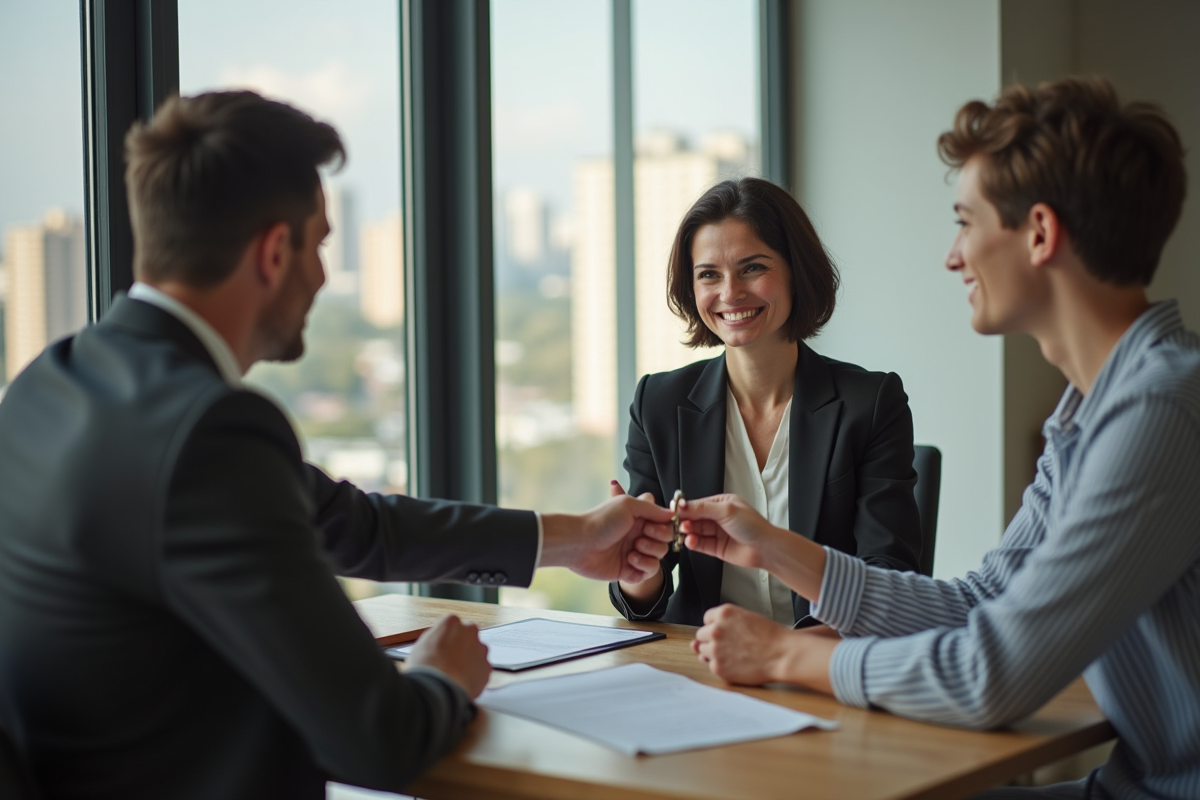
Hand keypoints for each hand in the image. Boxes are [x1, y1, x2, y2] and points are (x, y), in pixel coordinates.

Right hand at [406, 615, 490, 698]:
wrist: (437, 688)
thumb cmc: (425, 667)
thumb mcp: (422, 644)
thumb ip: (436, 637)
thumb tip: (439, 640)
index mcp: (452, 622)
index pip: (452, 624)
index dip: (447, 638)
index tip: (443, 646)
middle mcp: (470, 631)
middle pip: (468, 635)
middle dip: (462, 645)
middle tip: (451, 659)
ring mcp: (481, 649)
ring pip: (477, 652)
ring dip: (470, 660)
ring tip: (455, 674)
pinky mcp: (487, 667)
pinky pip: (481, 669)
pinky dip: (474, 674)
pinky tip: (462, 682)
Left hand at [610, 479, 667, 603]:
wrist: (579, 543)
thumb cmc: (601, 521)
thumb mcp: (628, 505)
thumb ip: (652, 509)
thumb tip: (672, 514)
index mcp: (639, 518)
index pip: (665, 522)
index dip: (665, 526)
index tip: (652, 525)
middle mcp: (638, 534)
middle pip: (665, 540)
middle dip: (657, 539)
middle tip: (640, 537)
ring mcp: (634, 552)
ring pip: (660, 556)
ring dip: (650, 552)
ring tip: (632, 549)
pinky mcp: (630, 570)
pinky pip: (650, 571)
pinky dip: (644, 566)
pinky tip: (630, 561)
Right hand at [675, 494, 778, 569]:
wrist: (765, 548)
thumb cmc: (752, 525)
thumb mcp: (726, 510)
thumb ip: (702, 508)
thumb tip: (683, 505)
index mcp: (721, 503)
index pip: (697, 504)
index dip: (685, 508)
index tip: (673, 511)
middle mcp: (717, 517)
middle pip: (694, 518)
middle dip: (684, 521)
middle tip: (676, 524)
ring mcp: (716, 533)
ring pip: (695, 531)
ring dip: (687, 532)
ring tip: (684, 533)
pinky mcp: (716, 548)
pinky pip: (699, 544)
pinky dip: (692, 543)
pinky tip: (690, 541)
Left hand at [693, 605, 836, 692]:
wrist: (783, 654)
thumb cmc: (770, 636)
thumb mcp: (745, 618)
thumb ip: (722, 624)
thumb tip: (694, 642)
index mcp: (723, 613)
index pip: (707, 619)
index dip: (719, 627)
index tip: (729, 633)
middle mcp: (715, 630)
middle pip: (701, 635)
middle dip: (713, 640)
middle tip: (733, 646)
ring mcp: (715, 649)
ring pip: (703, 651)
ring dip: (715, 653)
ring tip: (736, 654)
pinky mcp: (718, 667)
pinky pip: (710, 665)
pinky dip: (721, 666)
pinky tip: (736, 663)